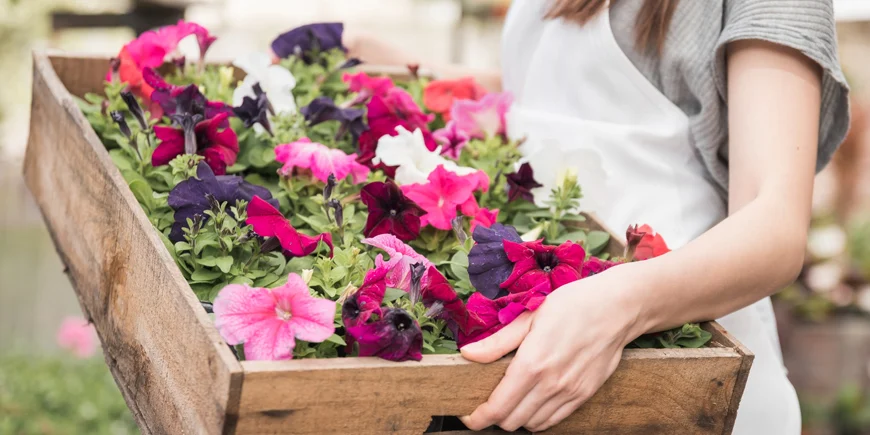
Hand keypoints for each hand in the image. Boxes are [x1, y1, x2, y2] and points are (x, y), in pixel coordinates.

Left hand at [459, 268, 642, 431]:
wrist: (618, 308)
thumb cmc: (571, 305)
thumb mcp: (529, 316)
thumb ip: (497, 342)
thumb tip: (468, 354)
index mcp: (532, 363)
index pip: (498, 407)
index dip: (478, 417)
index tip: (468, 415)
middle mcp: (551, 384)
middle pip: (512, 421)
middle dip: (494, 416)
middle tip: (488, 402)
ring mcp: (570, 392)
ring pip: (533, 424)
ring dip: (517, 418)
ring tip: (511, 400)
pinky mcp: (585, 395)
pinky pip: (555, 420)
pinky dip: (538, 417)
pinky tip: (533, 401)